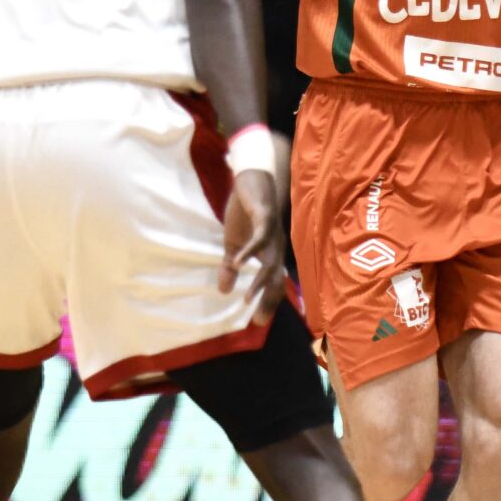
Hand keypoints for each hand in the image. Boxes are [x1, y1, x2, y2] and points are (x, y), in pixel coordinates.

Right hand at [218, 169, 286, 325]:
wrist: (250, 180)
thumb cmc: (244, 212)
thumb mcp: (233, 244)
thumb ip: (230, 267)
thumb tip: (223, 290)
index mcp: (270, 253)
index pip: (274, 283)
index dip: (268, 302)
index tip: (258, 321)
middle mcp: (276, 246)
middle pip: (277, 278)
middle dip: (268, 300)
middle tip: (257, 319)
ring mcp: (272, 233)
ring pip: (271, 263)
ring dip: (259, 282)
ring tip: (246, 298)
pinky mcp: (264, 218)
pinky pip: (259, 239)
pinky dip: (249, 252)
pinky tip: (237, 263)